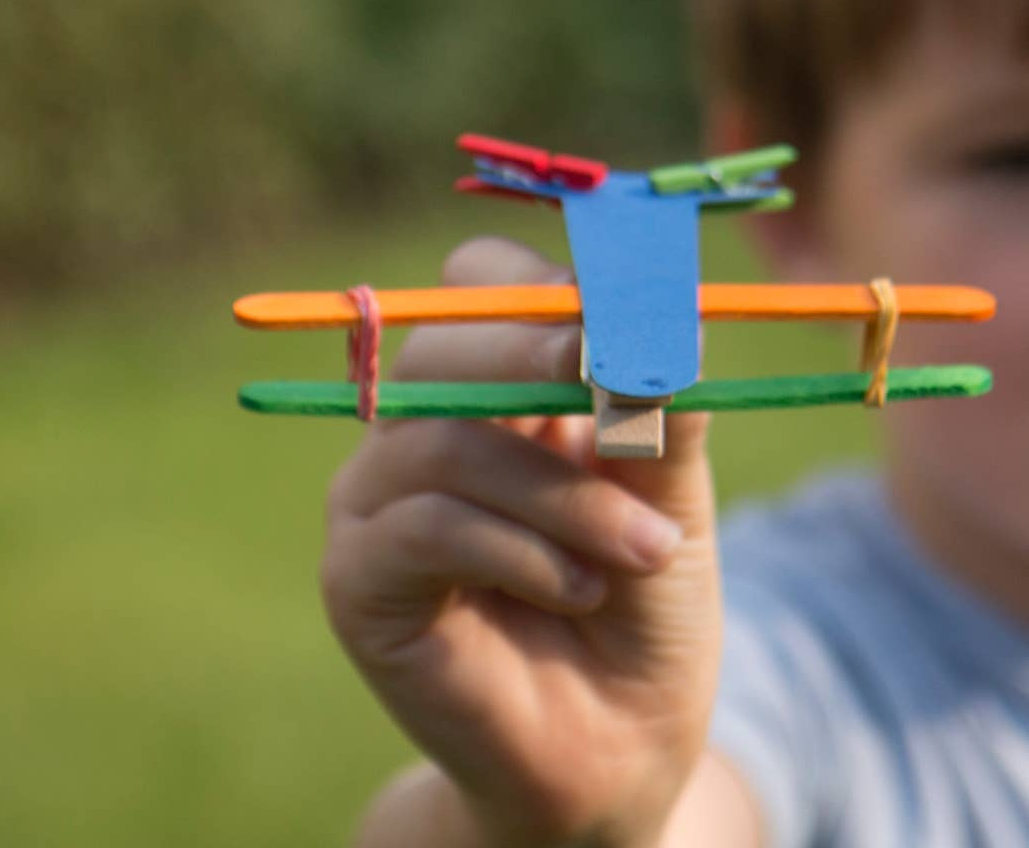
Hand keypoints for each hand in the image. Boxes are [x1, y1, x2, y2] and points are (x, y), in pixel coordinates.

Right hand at [321, 237, 721, 847]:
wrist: (613, 744)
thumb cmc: (642, 605)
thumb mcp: (669, 495)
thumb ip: (661, 412)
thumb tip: (672, 320)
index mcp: (498, 391)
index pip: (480, 289)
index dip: (542, 285)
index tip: (625, 303)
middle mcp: (422, 431)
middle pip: (442, 346)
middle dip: (538, 354)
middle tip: (627, 371)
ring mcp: (376, 501)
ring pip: (447, 442)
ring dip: (563, 493)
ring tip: (646, 549)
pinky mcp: (356, 578)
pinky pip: (425, 527)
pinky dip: (519, 549)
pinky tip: (579, 590)